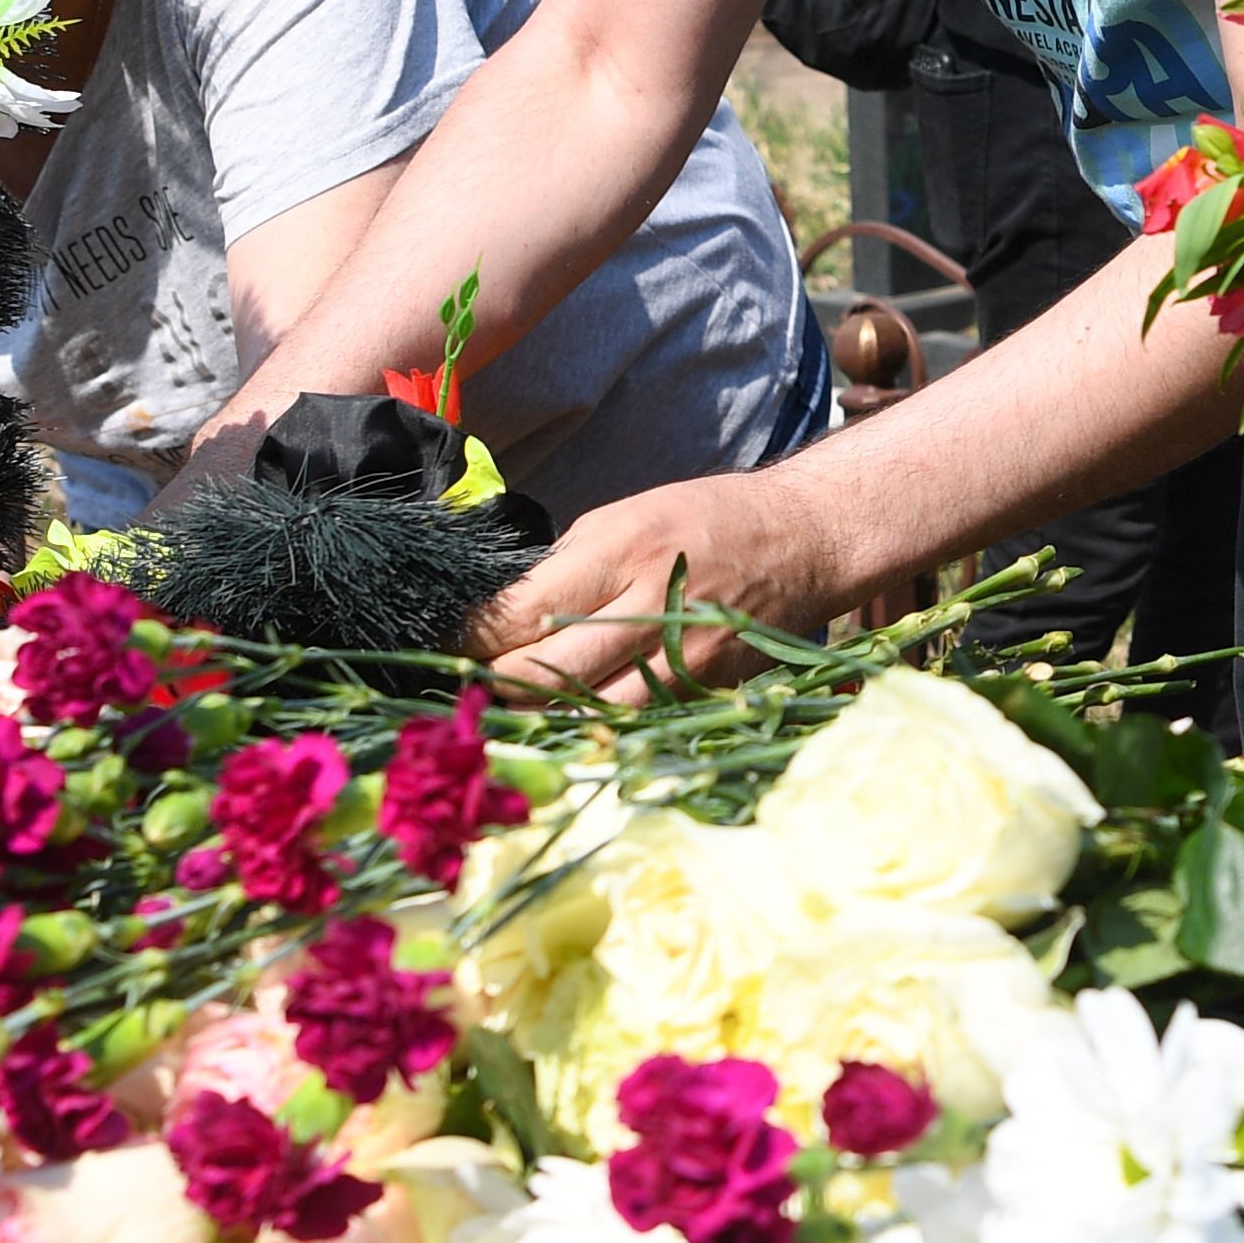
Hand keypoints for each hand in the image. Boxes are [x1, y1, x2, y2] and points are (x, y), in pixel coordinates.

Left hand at [468, 470, 855, 698]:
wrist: (802, 543)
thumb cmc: (705, 520)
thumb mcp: (625, 516)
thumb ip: (566, 568)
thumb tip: (501, 614)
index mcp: (621, 552)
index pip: (519, 612)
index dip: (467, 637)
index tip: (441, 641)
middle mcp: (649, 611)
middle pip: (541, 675)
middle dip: (487, 683)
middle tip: (457, 684)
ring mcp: (678, 662)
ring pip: (578, 714)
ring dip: (531, 716)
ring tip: (498, 709)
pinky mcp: (699, 694)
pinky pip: (624, 724)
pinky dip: (583, 725)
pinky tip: (559, 720)